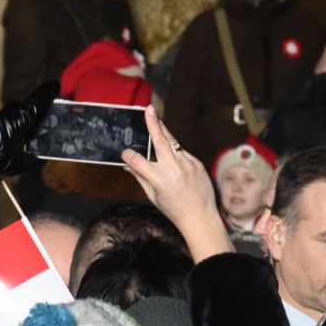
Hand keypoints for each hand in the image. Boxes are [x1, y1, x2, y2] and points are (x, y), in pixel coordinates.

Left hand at [0, 81, 57, 181]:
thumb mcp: (19, 163)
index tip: (53, 86)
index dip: (45, 94)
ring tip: (1, 140)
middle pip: (18, 109)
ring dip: (4, 124)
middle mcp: (3, 114)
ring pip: (1, 115)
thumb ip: (33, 159)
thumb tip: (43, 159)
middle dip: (24, 114)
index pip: (35, 104)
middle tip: (25, 127)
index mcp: (17, 123)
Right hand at [122, 106, 231, 262]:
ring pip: (172, 143)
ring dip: (163, 131)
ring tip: (155, 118)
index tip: (124, 153)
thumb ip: (140, 177)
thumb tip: (127, 164)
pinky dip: (175, 151)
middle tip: (148, 109)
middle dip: (153, 124)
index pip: (138, 161)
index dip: (128, 156)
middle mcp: (174, 170)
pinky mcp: (197, 163)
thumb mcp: (153, 196)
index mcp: (160, 180)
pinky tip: (172, 155)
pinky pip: (182, 152)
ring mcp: (188, 165)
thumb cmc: (174, 209)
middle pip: (160, 141)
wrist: (200, 216)